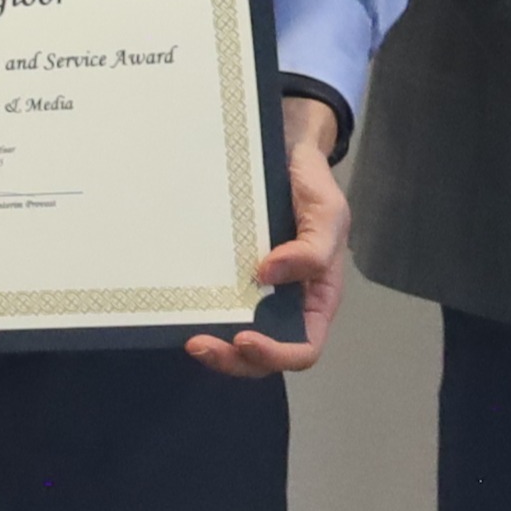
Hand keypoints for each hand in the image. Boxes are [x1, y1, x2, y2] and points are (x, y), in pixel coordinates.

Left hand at [186, 96, 352, 376]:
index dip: (276, 354)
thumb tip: (268, 275)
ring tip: (190, 340)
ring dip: (215, 349)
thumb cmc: (312, 185)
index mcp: (316, 297)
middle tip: (200, 344)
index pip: (303, 347)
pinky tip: (182, 310)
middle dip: (233, 359)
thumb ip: (313, 249)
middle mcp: (285, 302)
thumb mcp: (328, 213)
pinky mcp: (227, 275)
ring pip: (236, 339)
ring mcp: (254, 292)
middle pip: (263, 355)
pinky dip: (200, 316)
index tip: (244, 338)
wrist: (283, 151)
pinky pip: (216, 305)